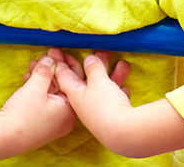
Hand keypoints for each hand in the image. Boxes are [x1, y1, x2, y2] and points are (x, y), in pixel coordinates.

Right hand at [0, 51, 76, 151]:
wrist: (4, 139)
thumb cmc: (22, 115)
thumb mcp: (35, 88)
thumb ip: (45, 71)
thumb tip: (51, 59)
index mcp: (70, 109)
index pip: (73, 80)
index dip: (63, 62)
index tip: (55, 50)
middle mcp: (65, 117)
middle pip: (62, 86)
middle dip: (51, 69)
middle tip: (42, 55)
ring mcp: (53, 122)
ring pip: (51, 93)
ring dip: (42, 77)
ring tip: (31, 65)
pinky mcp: (41, 123)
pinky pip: (44, 101)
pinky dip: (37, 89)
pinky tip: (28, 78)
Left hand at [50, 50, 183, 157]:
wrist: (124, 133)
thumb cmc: (105, 105)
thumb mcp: (98, 81)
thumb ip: (93, 68)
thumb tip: (89, 59)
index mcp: (74, 94)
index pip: (63, 75)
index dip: (61, 61)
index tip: (57, 49)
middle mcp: (84, 103)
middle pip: (87, 79)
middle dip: (94, 64)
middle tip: (100, 49)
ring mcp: (98, 112)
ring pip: (104, 88)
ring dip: (113, 75)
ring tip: (124, 64)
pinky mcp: (112, 118)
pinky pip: (114, 101)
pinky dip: (119, 92)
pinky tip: (126, 88)